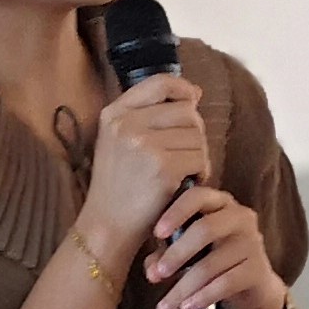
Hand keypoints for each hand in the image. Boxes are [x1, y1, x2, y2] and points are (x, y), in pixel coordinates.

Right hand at [76, 73, 208, 257]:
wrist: (108, 225)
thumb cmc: (118, 184)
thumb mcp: (117, 140)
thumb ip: (147, 114)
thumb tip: (194, 93)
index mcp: (114, 114)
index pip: (159, 83)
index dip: (182, 88)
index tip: (193, 99)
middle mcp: (126, 124)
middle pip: (186, 111)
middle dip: (194, 132)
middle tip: (185, 153)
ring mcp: (144, 145)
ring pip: (197, 135)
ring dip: (199, 154)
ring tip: (183, 171)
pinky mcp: (163, 168)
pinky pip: (200, 158)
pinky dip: (201, 171)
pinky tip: (187, 182)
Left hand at [146, 183, 287, 308]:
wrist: (252, 287)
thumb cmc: (214, 259)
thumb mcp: (187, 252)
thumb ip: (165, 254)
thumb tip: (152, 271)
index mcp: (219, 203)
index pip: (197, 196)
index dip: (175, 213)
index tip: (156, 233)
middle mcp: (239, 217)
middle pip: (205, 229)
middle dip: (176, 254)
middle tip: (157, 275)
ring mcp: (252, 243)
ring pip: (211, 264)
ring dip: (183, 287)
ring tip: (165, 306)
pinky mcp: (258, 270)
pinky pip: (226, 283)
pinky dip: (202, 297)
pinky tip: (186, 308)